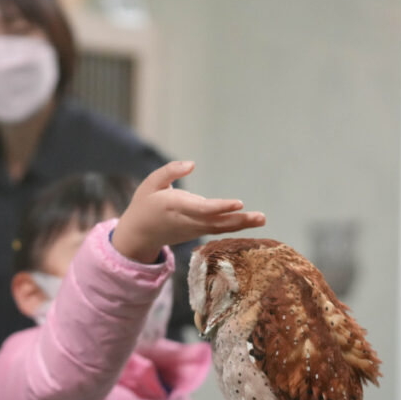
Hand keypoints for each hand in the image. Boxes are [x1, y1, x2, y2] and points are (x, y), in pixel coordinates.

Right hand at [111, 161, 265, 262]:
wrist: (139, 235)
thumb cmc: (144, 205)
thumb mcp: (150, 184)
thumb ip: (169, 172)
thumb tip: (191, 164)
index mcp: (175, 206)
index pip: (202, 208)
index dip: (221, 207)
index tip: (239, 203)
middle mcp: (188, 220)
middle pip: (217, 221)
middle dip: (239, 219)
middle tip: (261, 217)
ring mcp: (194, 229)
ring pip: (221, 227)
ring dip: (242, 224)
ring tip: (262, 219)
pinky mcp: (198, 231)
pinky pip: (219, 229)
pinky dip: (234, 226)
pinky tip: (250, 221)